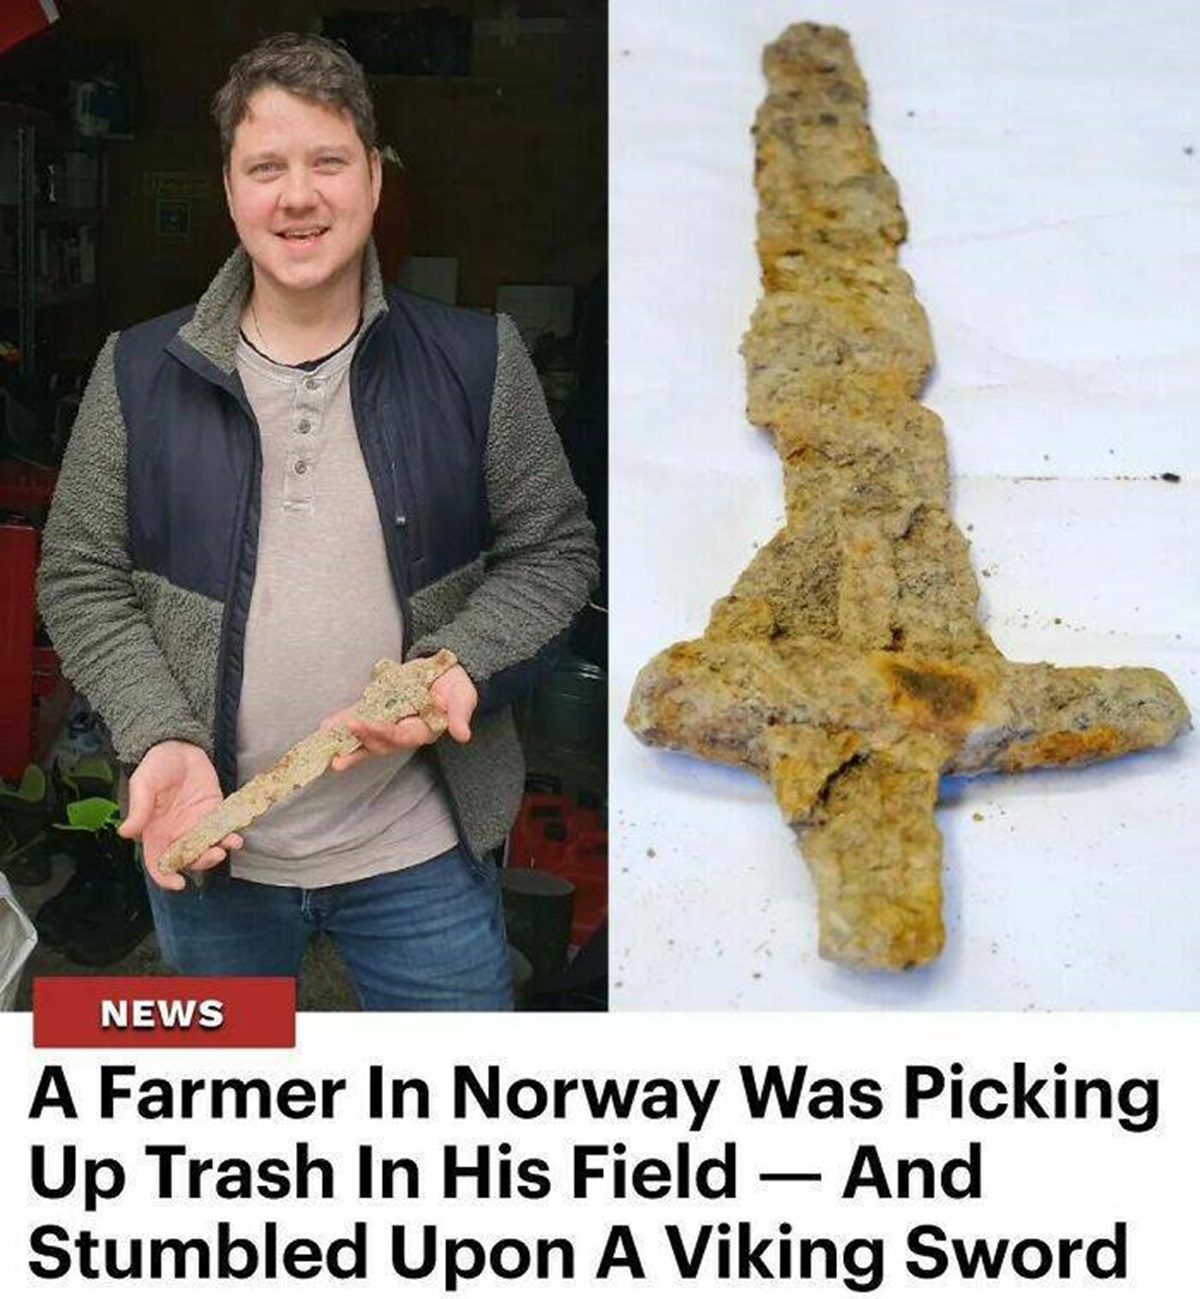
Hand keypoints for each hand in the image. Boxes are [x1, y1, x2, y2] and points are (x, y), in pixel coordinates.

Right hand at [118, 740, 242, 890]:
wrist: (179, 746)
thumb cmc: (156, 765)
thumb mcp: (143, 784)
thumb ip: (138, 808)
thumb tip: (126, 833)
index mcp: (155, 832)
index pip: (158, 862)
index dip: (166, 877)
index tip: (178, 883)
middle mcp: (177, 833)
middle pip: (188, 859)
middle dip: (201, 862)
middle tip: (214, 854)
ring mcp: (197, 824)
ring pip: (208, 847)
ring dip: (219, 851)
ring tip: (229, 844)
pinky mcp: (214, 812)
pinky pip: (223, 829)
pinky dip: (230, 835)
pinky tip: (236, 835)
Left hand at [326, 662, 477, 773]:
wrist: (449, 672)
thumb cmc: (458, 687)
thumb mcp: (463, 698)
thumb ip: (459, 715)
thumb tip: (463, 735)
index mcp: (424, 730)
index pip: (401, 736)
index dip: (382, 733)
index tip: (364, 725)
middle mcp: (404, 730)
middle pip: (380, 743)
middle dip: (360, 743)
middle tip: (338, 747)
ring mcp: (391, 721)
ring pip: (366, 736)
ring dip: (347, 743)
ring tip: (326, 751)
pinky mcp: (382, 708)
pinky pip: (361, 717)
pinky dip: (344, 722)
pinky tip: (327, 726)